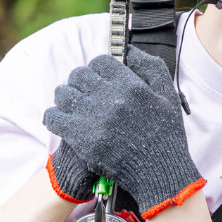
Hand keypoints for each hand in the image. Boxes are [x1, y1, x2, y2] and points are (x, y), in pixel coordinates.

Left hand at [43, 47, 204, 218]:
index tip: (96, 78)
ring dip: (64, 97)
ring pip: (63, 93)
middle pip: (79, 74)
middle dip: (79, 81)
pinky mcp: (82, 138)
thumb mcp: (169, 95)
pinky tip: (58, 120)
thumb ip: (151, 67)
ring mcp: (94, 117)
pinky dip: (52, 116)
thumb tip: (130, 50)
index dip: (96, 68)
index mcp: (130, 84)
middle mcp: (110, 97)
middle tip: (81, 92)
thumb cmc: (166, 135)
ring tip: (68, 105)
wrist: (159, 172)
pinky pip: (54, 117)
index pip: (100, 61)